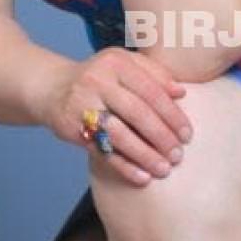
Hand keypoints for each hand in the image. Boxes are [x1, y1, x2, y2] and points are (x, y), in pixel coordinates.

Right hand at [35, 48, 193, 185]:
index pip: (151, 91)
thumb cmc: (100, 77)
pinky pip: (102, 151)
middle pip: (137, 113)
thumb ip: (153, 73)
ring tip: (164, 169)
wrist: (53, 88)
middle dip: (161, 137)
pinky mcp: (73, 128)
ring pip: (119, 134)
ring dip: (145, 155)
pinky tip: (142, 177)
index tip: (187, 134)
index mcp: (116, 63)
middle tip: (178, 155)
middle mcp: (97, 81)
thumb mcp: (124, 64)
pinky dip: (124, 166)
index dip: (172, 114)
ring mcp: (82, 105)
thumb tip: (181, 92)